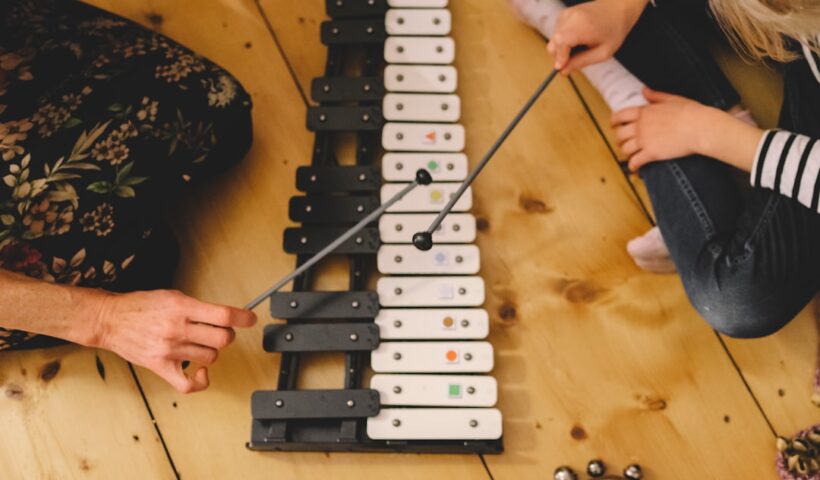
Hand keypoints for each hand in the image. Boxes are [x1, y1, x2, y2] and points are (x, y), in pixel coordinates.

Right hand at [93, 290, 256, 392]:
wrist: (110, 320)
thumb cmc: (141, 306)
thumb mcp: (172, 296)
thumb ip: (197, 307)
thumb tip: (224, 316)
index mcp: (181, 307)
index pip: (223, 315)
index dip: (243, 317)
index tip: (250, 318)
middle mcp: (177, 329)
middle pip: (222, 339)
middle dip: (226, 335)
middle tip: (220, 332)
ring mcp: (169, 350)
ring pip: (210, 357)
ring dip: (211, 351)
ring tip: (201, 345)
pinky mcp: (160, 367)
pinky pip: (189, 384)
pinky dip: (201, 381)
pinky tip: (202, 372)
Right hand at [547, 0, 646, 72]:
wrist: (618, 9)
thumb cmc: (614, 30)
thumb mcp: (603, 52)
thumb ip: (581, 62)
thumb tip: (563, 71)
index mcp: (582, 26)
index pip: (560, 44)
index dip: (559, 58)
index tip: (561, 69)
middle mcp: (571, 17)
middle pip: (553, 43)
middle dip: (559, 55)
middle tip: (571, 63)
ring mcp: (566, 14)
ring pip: (554, 38)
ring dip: (562, 47)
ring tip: (579, 48)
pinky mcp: (564, 13)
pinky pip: (556, 32)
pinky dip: (563, 39)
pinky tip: (577, 39)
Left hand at [611, 88, 715, 170]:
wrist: (700, 127)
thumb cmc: (690, 112)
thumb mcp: (672, 98)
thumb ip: (655, 96)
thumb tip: (644, 90)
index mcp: (644, 112)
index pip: (619, 116)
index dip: (614, 122)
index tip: (613, 125)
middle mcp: (640, 126)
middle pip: (619, 134)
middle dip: (619, 139)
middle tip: (623, 142)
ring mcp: (644, 140)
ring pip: (625, 149)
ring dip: (626, 153)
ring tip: (630, 154)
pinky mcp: (651, 153)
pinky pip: (635, 162)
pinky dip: (632, 167)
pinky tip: (635, 169)